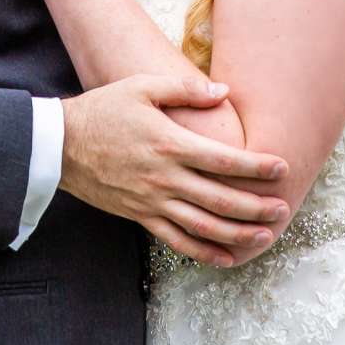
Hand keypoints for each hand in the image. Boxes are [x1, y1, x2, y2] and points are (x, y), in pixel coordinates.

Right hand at [59, 74, 290, 268]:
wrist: (60, 145)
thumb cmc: (103, 110)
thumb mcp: (142, 86)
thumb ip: (184, 88)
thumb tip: (223, 92)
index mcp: (170, 144)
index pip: (225, 161)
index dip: (257, 167)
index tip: (282, 169)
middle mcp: (165, 178)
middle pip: (221, 200)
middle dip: (257, 207)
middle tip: (284, 208)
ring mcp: (153, 201)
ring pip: (204, 227)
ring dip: (239, 235)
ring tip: (266, 236)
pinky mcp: (140, 216)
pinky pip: (176, 241)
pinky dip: (204, 253)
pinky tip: (227, 258)